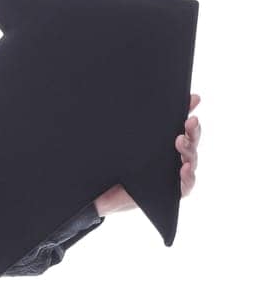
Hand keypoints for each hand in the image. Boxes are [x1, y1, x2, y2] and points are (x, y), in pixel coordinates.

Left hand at [93, 93, 200, 215]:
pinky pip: (187, 185)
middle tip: (189, 121)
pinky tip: (185, 168)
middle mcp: (173, 157)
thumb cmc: (113, 169)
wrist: (102, 196)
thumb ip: (129, 127)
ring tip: (181, 141)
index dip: (189, 109)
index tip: (193, 98)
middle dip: (192, 129)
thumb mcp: (120, 144)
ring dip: (190, 149)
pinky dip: (189, 176)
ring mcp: (175, 174)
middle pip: (191, 140)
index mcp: (163, 143)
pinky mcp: (173, 192)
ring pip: (192, 159)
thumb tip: (133, 99)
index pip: (180, 123)